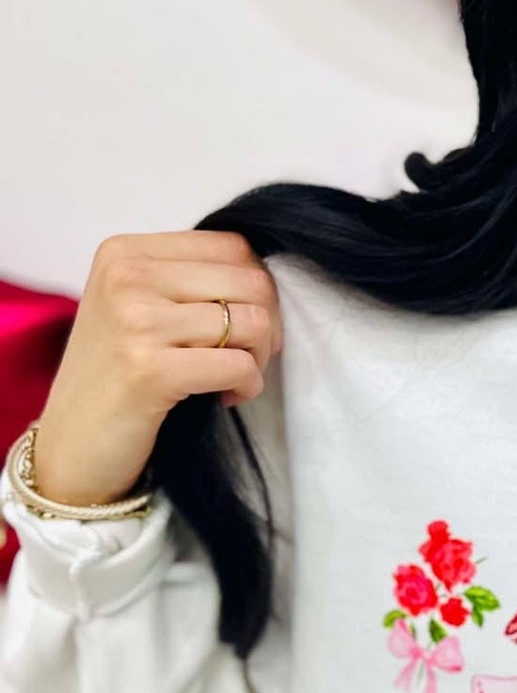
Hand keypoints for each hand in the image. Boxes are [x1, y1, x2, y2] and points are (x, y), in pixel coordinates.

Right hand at [30, 231, 281, 508]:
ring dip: (259, 359)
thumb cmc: (117, 378)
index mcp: (125, 253)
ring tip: (235, 379)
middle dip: (268, 325)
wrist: (72, 446)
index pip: (233, 247)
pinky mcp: (150, 370)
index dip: (258, 289)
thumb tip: (266, 276)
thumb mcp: (139, 308)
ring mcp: (135, 321)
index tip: (245, 325)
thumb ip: (188, 281)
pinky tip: (227, 398)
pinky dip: (248, 386)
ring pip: (252, 322)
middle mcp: (126, 276)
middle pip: (250, 281)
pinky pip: (239, 365)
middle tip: (247, 357)